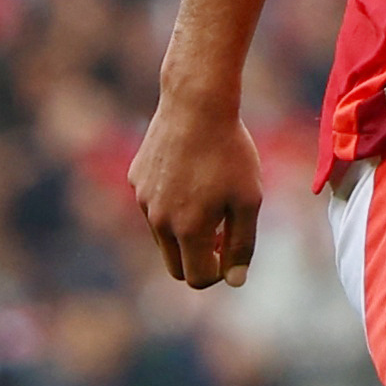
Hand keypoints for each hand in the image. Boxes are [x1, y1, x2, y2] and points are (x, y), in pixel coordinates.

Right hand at [132, 94, 266, 288]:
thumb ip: (242, 245)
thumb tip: (235, 281)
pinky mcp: (136, 179)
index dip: (219, 273)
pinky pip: (153, 205)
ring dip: (185, 231)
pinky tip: (190, 172)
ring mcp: (143, 200)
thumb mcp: (248, 200)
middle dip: (199, 260)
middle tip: (222, 234)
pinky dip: (171, 202)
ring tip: (209, 198)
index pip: (197, 278)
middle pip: (176, 266)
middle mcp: (159, 221)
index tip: (231, 253)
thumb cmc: (230, 152)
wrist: (196, 103)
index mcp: (188, 230)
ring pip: (163, 235)